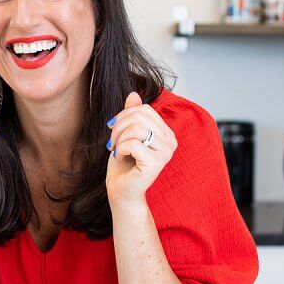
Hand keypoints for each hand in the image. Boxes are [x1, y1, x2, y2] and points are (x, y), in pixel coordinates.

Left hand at [105, 92, 177, 206]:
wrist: (121, 190)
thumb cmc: (124, 163)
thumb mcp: (126, 134)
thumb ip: (132, 114)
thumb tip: (134, 93)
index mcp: (167, 133)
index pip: (145, 109)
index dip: (124, 115)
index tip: (114, 129)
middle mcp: (171, 141)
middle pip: (139, 117)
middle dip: (118, 127)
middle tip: (111, 142)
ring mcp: (166, 153)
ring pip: (136, 129)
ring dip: (118, 139)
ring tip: (116, 150)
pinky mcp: (156, 163)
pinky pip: (132, 144)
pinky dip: (120, 149)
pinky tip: (120, 158)